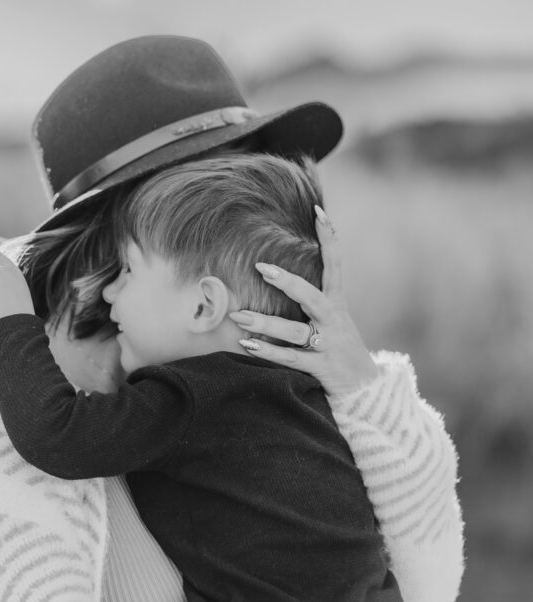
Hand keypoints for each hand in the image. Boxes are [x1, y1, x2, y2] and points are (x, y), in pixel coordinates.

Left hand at [228, 206, 377, 394]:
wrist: (366, 388)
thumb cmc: (338, 347)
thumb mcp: (331, 318)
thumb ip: (312, 298)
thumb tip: (283, 270)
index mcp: (336, 304)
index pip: (335, 265)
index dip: (330, 238)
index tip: (318, 211)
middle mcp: (333, 321)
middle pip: (312, 297)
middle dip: (288, 283)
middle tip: (261, 267)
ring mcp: (328, 344)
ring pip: (294, 332)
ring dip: (265, 324)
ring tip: (238, 317)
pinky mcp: (320, 367)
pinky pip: (291, 359)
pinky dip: (268, 352)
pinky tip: (247, 345)